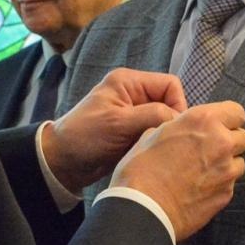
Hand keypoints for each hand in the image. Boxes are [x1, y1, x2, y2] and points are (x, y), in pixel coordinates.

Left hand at [42, 69, 186, 192]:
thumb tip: (180, 119)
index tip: (172, 128)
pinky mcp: (133, 130)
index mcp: (129, 82)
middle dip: (170, 121)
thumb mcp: (119, 123)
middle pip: (169, 102)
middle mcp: (134, 93)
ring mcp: (134, 113)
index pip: (170, 84)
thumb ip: (152, 115)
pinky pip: (155, 132)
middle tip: (164, 141)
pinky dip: (156, 142)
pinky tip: (150, 152)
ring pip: (164, 119)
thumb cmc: (86, 136)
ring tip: (155, 148)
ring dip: (162, 134)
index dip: (177, 104)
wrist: (63, 162)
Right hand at [110, 101, 244, 241]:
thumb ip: (177, 127)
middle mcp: (221, 142)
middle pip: (242, 137)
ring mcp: (227, 170)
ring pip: (239, 162)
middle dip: (229, 141)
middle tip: (209, 149)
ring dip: (227, 164)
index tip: (219, 126)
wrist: (143, 210)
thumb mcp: (153, 134)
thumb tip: (182, 129)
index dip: (228, 119)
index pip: (237, 112)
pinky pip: (230, 184)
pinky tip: (199, 188)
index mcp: (203, 120)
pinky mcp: (226, 194)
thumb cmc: (141, 170)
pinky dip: (219, 184)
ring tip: (203, 171)